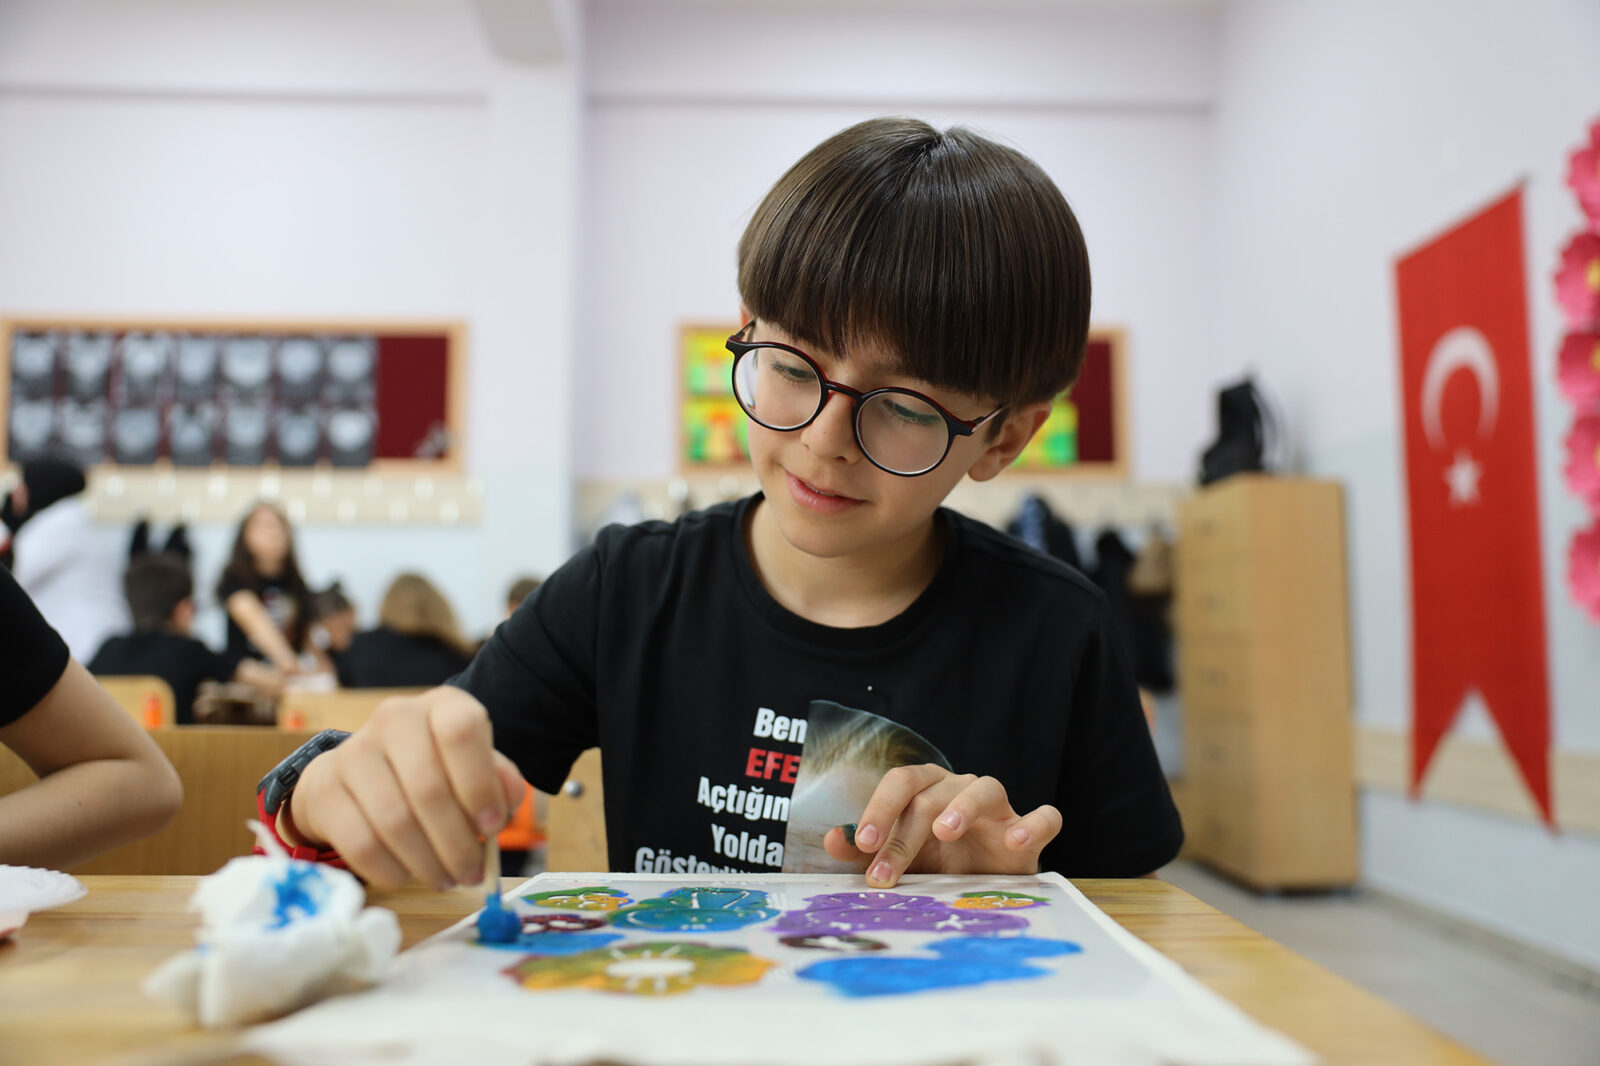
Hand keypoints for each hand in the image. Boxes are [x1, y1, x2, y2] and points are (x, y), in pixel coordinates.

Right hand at [285, 686, 524, 890]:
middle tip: (472, 874)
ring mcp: (354, 750)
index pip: (461, 732)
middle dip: (457, 844)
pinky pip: (360, 843)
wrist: (362, 770)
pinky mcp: (325, 787)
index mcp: (442, 706)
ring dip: (427, 864)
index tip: (492, 828)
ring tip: (445, 880)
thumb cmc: (434, 770)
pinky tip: (406, 875)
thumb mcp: (473, 766)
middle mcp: (395, 718)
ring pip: (395, 821)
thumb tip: (506, 803)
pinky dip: (390, 870)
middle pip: (428, 789)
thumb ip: (498, 781)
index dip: (480, 785)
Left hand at [822, 764, 1061, 887]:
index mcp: (926, 788)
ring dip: (963, 806)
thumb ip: (865, 849)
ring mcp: (998, 807)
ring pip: (985, 787)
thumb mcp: (899, 858)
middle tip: (886, 872)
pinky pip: (1043, 816)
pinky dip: (1034, 822)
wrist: (988, 884)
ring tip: (945, 831)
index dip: (878, 809)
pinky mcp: (1030, 831)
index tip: (862, 844)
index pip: (899, 783)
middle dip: (904, 834)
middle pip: (931, 795)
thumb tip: (831, 840)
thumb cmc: (939, 862)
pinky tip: (1016, 840)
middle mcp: (960, 788)